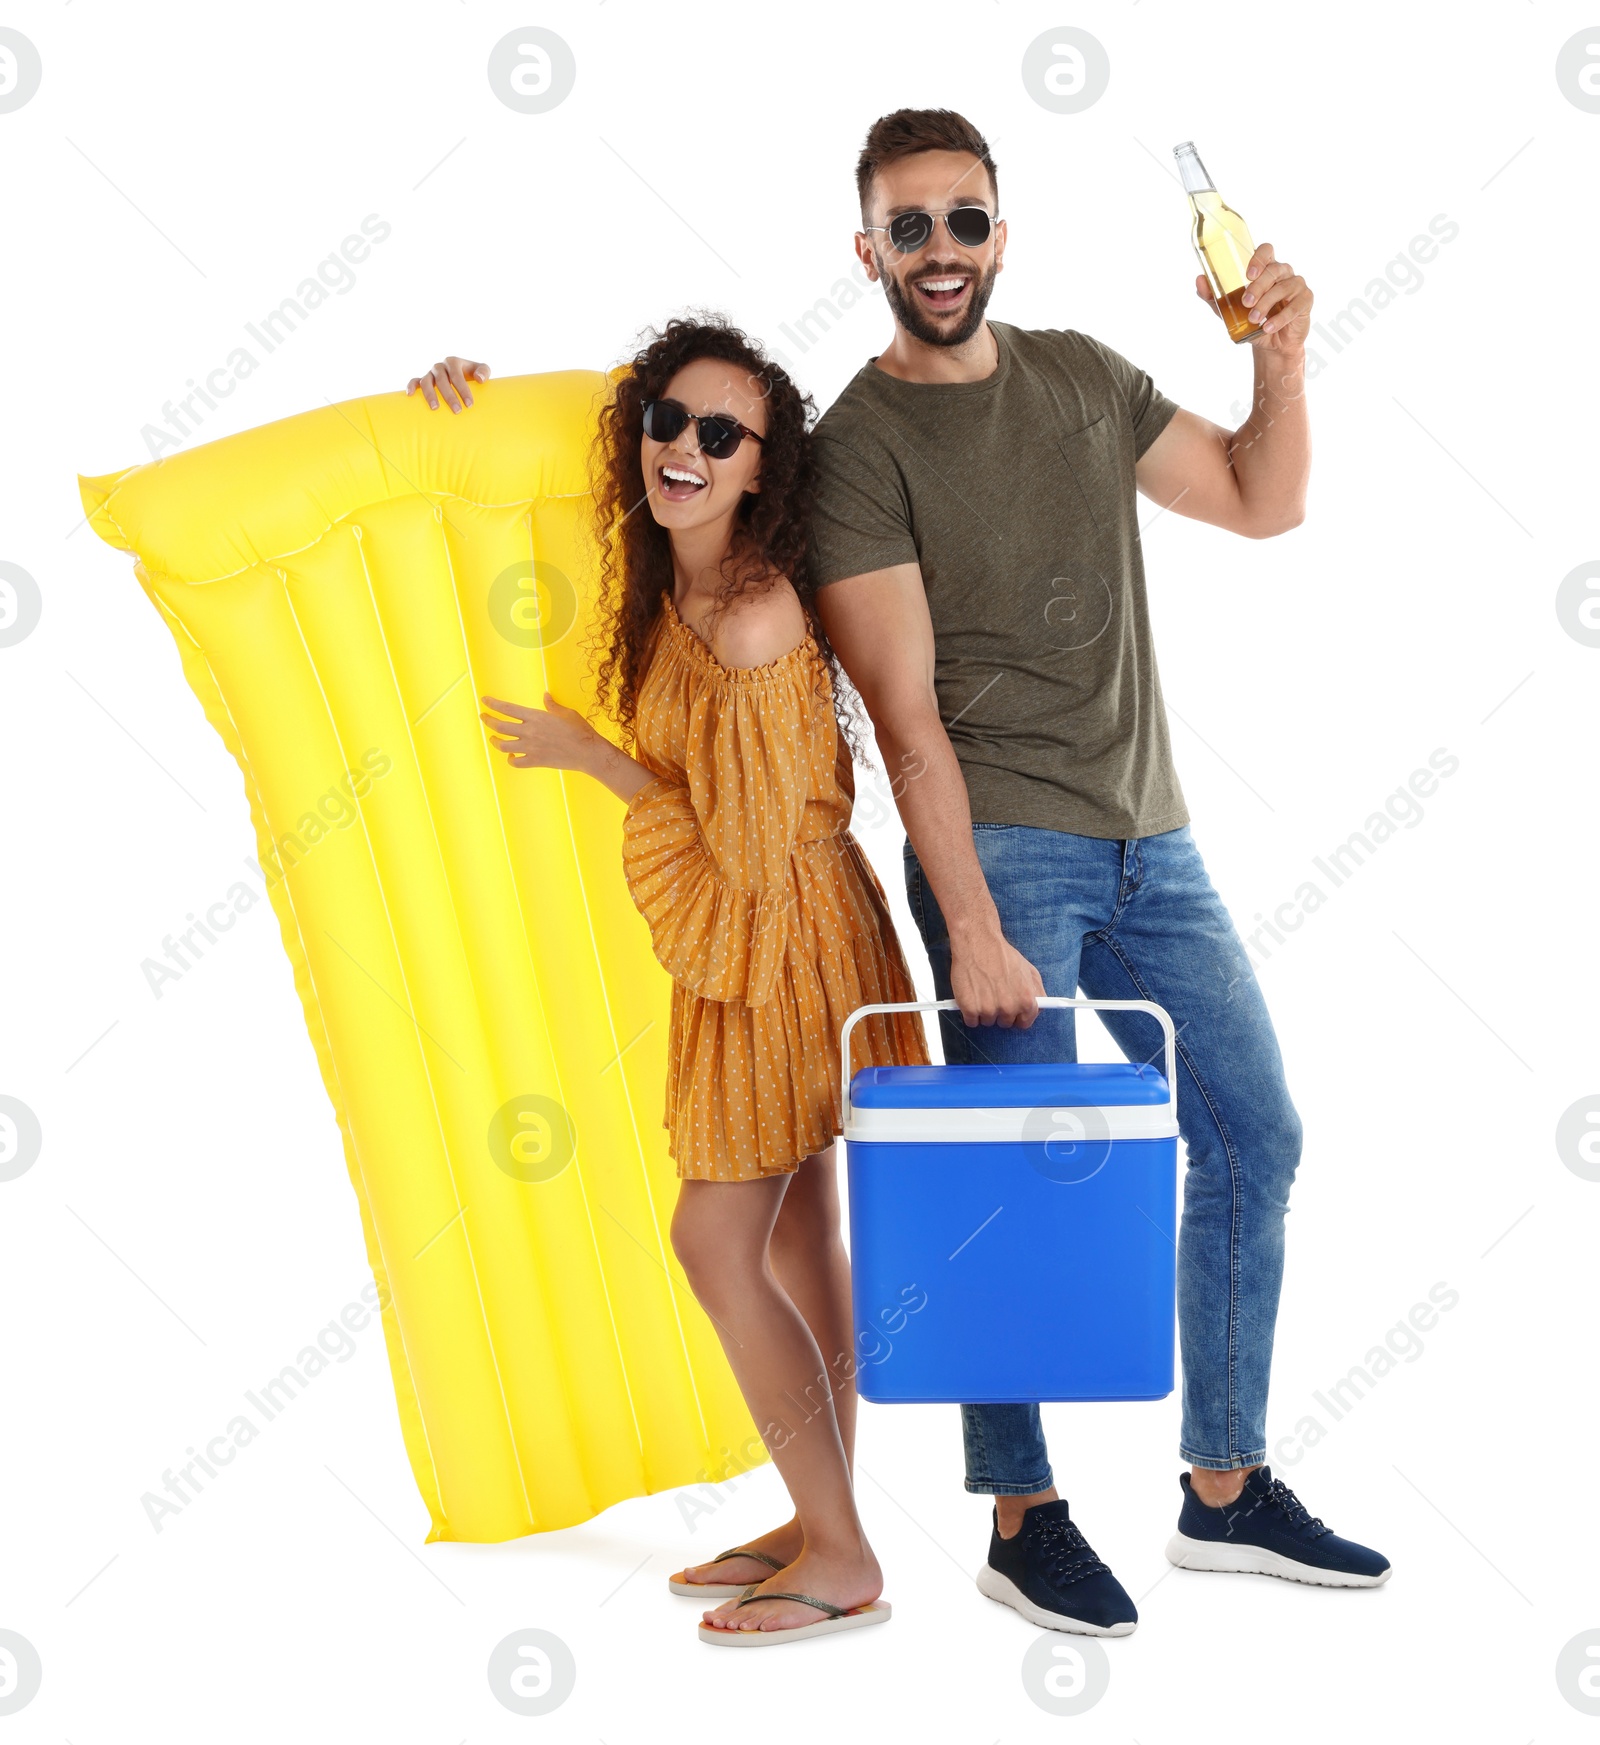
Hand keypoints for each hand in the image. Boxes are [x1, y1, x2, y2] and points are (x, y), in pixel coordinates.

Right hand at [407, 356, 490, 411]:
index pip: (457, 376)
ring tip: (435, 408)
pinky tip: (410, 395)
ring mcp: (430, 373)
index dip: (463, 389)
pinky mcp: (422, 380)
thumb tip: (480, 379)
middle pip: (442, 381)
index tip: (470, 404)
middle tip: (457, 411)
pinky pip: (414, 381)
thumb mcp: (482, 369)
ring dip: (430, 394)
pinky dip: (411, 386)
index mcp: (453, 362)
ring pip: (426, 382)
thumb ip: (484, 371)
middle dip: (449, 396)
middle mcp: (440, 367)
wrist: (463, 376)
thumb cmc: (474, 374)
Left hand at [480, 692, 599, 770]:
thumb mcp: (566, 713)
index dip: (493, 703)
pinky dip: (510, 759)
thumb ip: (552, 705)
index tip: (484, 700)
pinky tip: (511, 756)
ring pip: (503, 745)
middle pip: (499, 725)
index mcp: (536, 716)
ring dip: (495, 741)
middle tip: (483, 717)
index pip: (507, 708)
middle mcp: (530, 731)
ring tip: (493, 738)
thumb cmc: (579, 731)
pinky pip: (515, 762)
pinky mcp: (535, 761)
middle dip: (488, 720)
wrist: (587, 752)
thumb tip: (545, 696)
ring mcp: (531, 747)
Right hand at [948, 928, 1044, 1028]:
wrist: (978, 943)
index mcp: (1026, 1001)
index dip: (1017, 1016)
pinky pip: (971, 1022)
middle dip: (1000, 1012)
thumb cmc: (1003, 955)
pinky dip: (969, 1012)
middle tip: (994, 994)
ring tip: (982, 991)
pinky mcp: (970, 1009)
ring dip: (984, 1011)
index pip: (1024, 1023)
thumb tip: (1039, 1008)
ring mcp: (989, 1010)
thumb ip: (1037, 992)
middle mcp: (1009, 1008)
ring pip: (987, 1022)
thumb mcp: (1030, 971)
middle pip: (1004, 1023)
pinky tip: (971, 996)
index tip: (1011, 1011)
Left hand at [1194, 243, 1311, 355]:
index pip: (1266, 250)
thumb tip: (1199, 280)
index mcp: (1266, 269)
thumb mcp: (1230, 310)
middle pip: (1274, 270)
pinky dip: (1280, 318)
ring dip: (1267, 304)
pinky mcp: (1305, 301)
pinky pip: (1295, 306)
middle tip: (1246, 302)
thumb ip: (1214, 297)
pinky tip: (1267, 327)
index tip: (1248, 273)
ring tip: (1253, 319)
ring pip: (1284, 287)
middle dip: (1258, 286)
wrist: (1272, 344)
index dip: (1259, 258)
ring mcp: (1296, 285)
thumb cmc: (1252, 321)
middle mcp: (1283, 273)